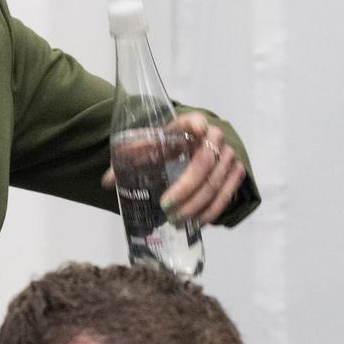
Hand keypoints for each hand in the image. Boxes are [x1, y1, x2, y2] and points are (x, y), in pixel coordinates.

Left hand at [99, 112, 248, 224]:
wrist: (194, 146)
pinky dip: (212, 211)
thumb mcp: (150, 147)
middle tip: (167, 209)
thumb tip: (107, 182)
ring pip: (216, 184)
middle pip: (204, 163)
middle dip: (186, 189)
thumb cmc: (167, 146)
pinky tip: (197, 222)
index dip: (197, 125)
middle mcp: (214, 136)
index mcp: (190, 124)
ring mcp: (229, 155)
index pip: (196, 121)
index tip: (196, 130)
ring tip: (176, 221)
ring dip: (197, 206)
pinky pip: (227, 194)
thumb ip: (130, 160)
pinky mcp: (236, 172)